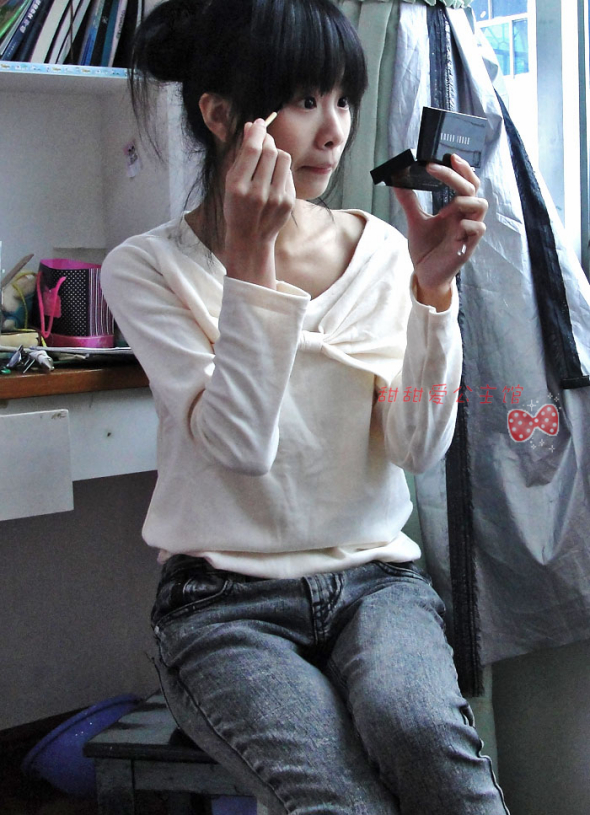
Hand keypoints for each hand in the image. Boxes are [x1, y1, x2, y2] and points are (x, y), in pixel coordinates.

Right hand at [223, 119, 294, 287]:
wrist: (250, 239)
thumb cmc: (237, 208)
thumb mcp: (231, 183)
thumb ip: (241, 156)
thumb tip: (252, 127)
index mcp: (238, 186)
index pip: (252, 149)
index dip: (257, 132)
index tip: (258, 123)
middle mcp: (257, 192)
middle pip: (270, 151)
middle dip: (267, 140)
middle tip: (263, 140)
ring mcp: (275, 199)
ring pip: (283, 158)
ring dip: (276, 153)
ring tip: (268, 160)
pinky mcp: (288, 202)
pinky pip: (288, 173)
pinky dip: (282, 169)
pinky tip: (273, 178)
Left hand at [394, 154, 487, 309]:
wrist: (425, 274)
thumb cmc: (427, 248)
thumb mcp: (416, 221)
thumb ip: (409, 202)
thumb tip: (397, 180)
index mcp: (455, 208)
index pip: (465, 182)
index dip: (461, 169)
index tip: (449, 156)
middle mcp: (464, 216)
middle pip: (473, 188)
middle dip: (457, 176)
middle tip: (438, 168)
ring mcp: (468, 230)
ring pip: (481, 206)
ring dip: (467, 199)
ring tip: (451, 202)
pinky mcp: (467, 246)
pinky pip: (477, 229)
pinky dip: (468, 223)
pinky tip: (456, 225)